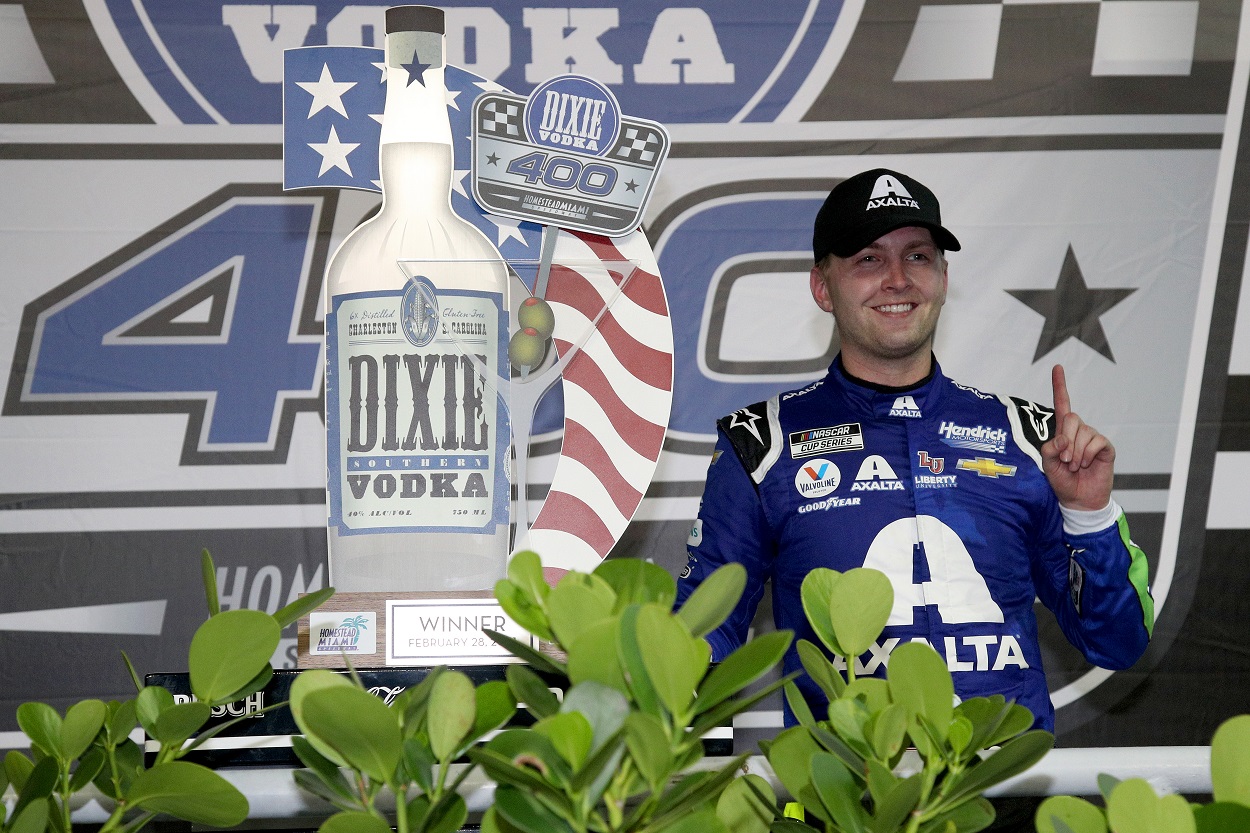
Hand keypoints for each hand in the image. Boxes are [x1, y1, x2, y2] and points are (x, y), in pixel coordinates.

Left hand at [1041, 364, 1113, 510]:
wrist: (1079, 499)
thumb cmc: (1062, 481)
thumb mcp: (1047, 464)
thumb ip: (1049, 449)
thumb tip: (1062, 440)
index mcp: (1062, 431)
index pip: (1062, 404)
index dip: (1060, 386)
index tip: (1057, 367)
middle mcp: (1078, 430)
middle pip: (1070, 418)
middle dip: (1065, 440)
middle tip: (1065, 460)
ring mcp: (1093, 437)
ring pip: (1082, 432)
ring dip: (1075, 452)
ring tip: (1075, 466)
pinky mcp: (1105, 447)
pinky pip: (1096, 442)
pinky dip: (1087, 455)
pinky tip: (1086, 465)